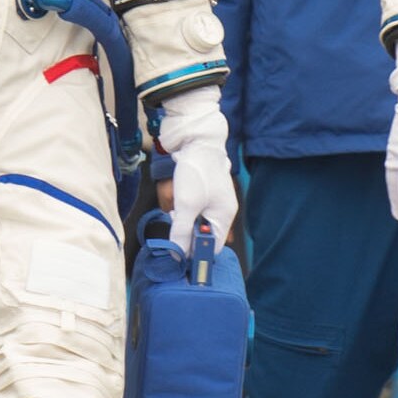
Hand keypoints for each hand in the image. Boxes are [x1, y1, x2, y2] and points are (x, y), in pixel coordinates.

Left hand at [155, 87, 237, 245]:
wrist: (197, 141)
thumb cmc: (196, 172)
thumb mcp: (186, 205)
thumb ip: (181, 231)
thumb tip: (177, 255)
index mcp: (224, 217)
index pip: (213, 248)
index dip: (196, 254)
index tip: (178, 256)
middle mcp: (223, 212)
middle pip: (206, 237)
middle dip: (188, 237)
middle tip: (173, 232)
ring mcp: (216, 203)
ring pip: (199, 225)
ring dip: (185, 225)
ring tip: (174, 216)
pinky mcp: (207, 195)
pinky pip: (197, 213)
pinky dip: (186, 214)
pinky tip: (177, 208)